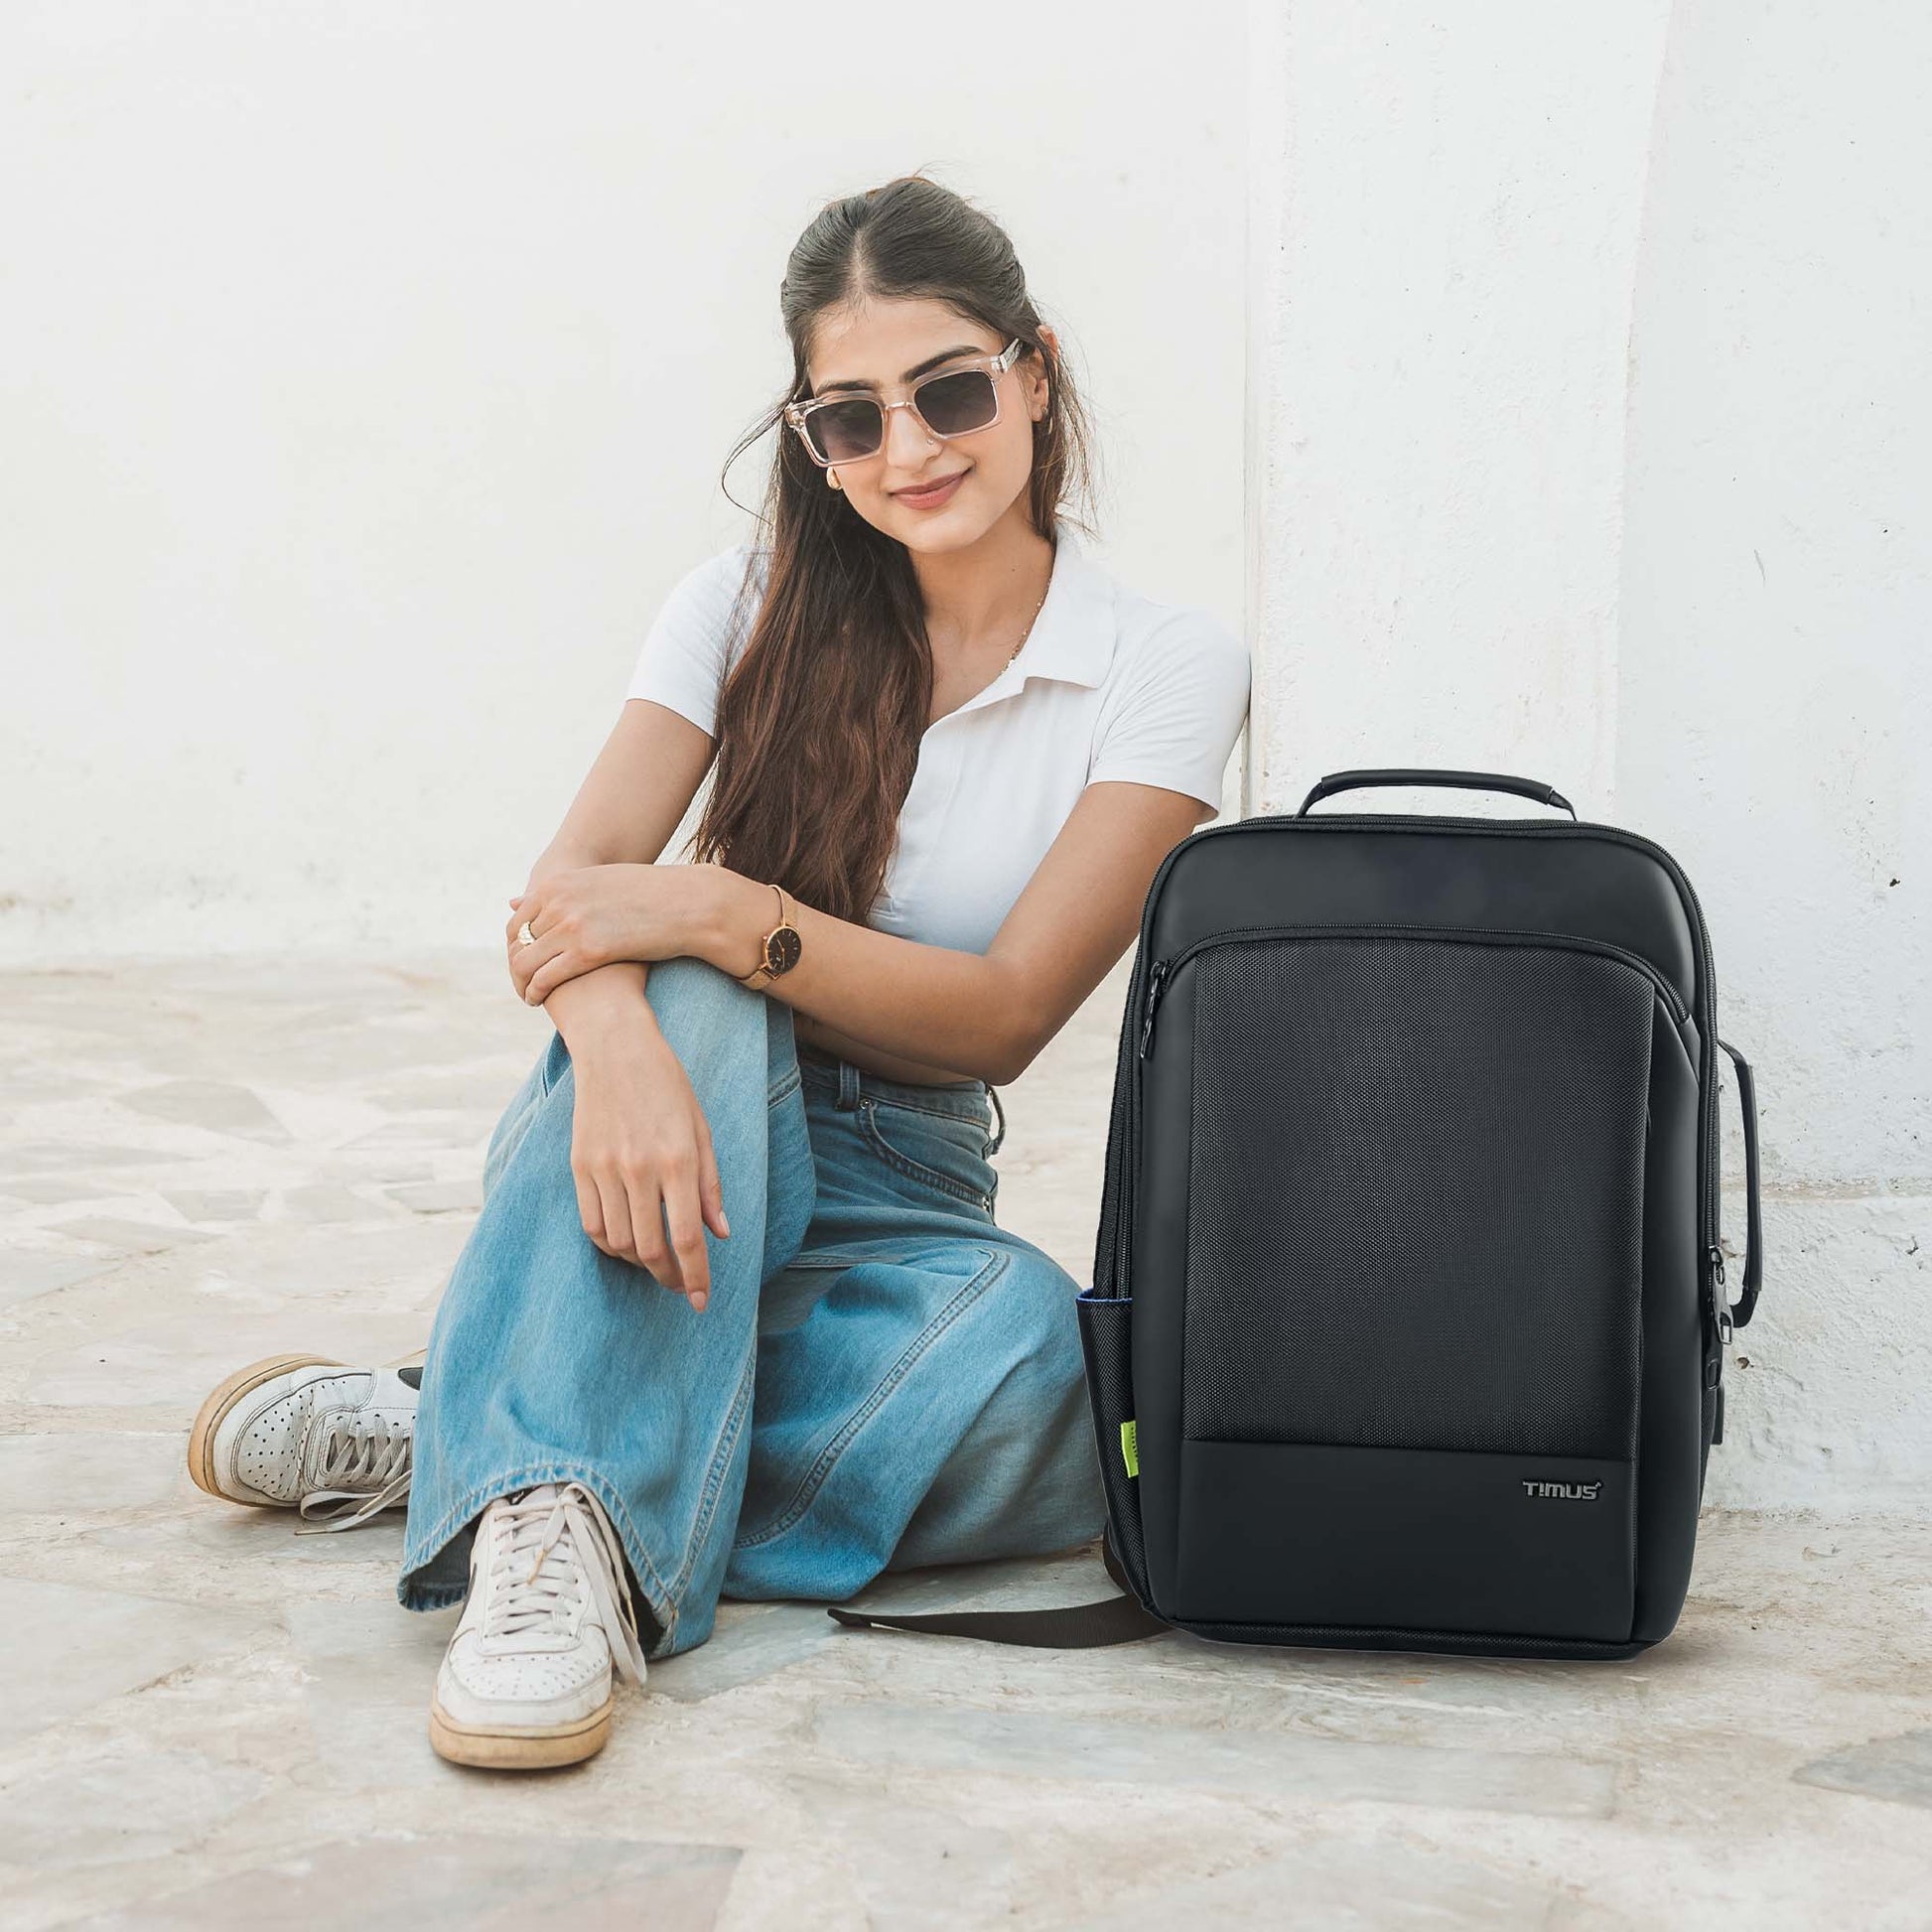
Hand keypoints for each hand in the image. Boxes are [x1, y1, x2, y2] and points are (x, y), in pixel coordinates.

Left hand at [506, 864, 707, 1005]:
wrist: (686, 903)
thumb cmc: (647, 895)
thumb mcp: (596, 884)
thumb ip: (557, 894)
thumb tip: (513, 902)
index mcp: (557, 884)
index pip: (518, 922)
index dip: (517, 947)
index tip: (525, 962)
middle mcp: (558, 902)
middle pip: (519, 944)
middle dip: (518, 968)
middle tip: (525, 985)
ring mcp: (572, 925)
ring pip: (526, 964)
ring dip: (524, 984)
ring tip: (532, 997)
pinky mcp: (588, 951)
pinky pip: (546, 978)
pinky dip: (536, 992)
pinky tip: (542, 1002)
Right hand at [568, 1023, 727, 1308]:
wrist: (616, 1050)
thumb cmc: (668, 1088)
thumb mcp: (702, 1131)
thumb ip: (710, 1186)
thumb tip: (720, 1234)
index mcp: (678, 1160)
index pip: (687, 1237)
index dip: (695, 1276)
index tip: (700, 1301)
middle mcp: (640, 1169)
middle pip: (650, 1248)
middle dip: (667, 1277)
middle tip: (678, 1285)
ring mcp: (605, 1169)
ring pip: (618, 1243)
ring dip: (638, 1263)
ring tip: (654, 1262)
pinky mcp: (580, 1166)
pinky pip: (591, 1224)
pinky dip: (609, 1245)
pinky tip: (625, 1244)